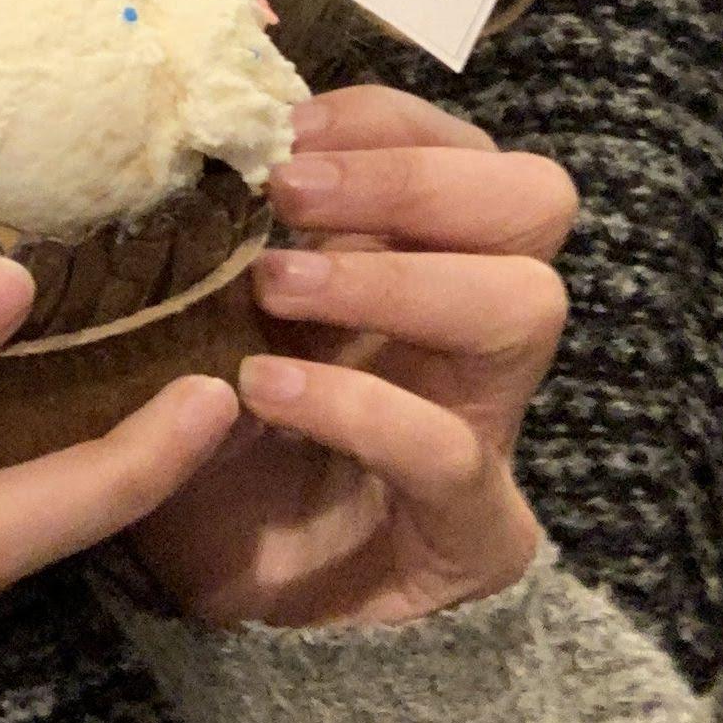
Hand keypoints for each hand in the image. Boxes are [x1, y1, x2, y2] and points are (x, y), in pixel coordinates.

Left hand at [123, 86, 574, 631]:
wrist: (226, 602)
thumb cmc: (212, 434)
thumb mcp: (205, 313)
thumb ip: (219, 232)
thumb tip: (187, 126)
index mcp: (426, 257)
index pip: (464, 145)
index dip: (384, 120)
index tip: (283, 128)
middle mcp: (475, 329)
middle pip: (534, 200)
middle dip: (410, 179)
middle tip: (289, 195)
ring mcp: (487, 426)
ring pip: (523, 304)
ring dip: (394, 276)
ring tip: (274, 286)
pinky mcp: (475, 531)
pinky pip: (452, 450)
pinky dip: (357, 406)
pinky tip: (266, 391)